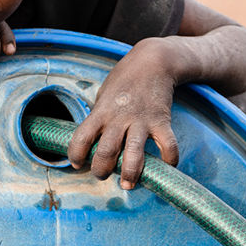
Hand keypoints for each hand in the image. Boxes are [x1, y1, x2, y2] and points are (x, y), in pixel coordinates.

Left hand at [67, 38, 179, 189]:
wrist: (153, 61)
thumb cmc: (124, 80)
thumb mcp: (104, 96)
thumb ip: (99, 118)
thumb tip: (92, 143)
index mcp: (100, 112)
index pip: (80, 138)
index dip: (76, 155)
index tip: (78, 164)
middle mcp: (118, 118)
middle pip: (105, 152)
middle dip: (101, 170)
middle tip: (103, 175)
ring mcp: (141, 120)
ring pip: (133, 154)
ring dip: (130, 173)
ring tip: (128, 184)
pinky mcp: (162, 121)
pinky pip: (168, 145)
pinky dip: (169, 159)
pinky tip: (166, 165)